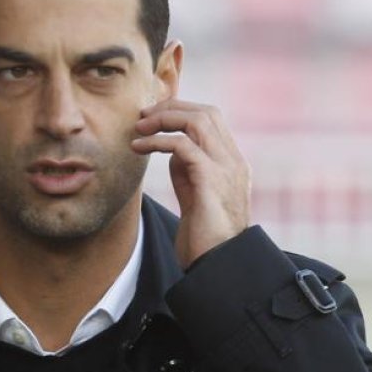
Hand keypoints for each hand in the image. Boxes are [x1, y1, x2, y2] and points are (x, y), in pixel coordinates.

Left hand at [131, 99, 250, 268]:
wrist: (217, 264)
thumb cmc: (204, 237)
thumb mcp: (196, 194)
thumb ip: (189, 169)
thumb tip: (172, 147)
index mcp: (232, 162)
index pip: (212, 118)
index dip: (181, 109)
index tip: (153, 115)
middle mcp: (233, 160)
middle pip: (206, 112)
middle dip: (171, 107)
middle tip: (142, 116)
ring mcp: (225, 168)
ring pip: (197, 121)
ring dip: (163, 119)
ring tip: (138, 127)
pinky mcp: (210, 179)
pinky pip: (182, 145)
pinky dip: (157, 141)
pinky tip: (138, 147)